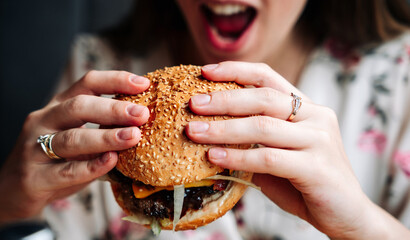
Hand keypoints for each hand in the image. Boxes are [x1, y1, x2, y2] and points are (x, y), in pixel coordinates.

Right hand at [0, 70, 149, 233]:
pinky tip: (111, 161)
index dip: (115, 80)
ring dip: (105, 137)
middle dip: (113, 109)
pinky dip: (91, 166)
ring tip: (133, 137)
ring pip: (72, 138)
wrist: (15, 192)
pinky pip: (65, 171)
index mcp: (58, 106)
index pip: (87, 83)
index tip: (144, 84)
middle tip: (142, 114)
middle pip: (78, 107)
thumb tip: (143, 123)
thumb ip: (102, 128)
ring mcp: (35, 148)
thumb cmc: (56, 161)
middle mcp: (44, 121)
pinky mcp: (34, 177)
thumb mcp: (77, 138)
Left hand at [186, 61, 409, 238]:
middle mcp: (316, 117)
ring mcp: (319, 140)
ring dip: (223, 129)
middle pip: (263, 98)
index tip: (206, 72)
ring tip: (194, 132)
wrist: (346, 215)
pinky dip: (237, 157)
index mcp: (307, 108)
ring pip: (263, 126)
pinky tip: (214, 158)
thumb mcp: (279, 154)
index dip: (236, 71)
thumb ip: (255, 140)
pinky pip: (268, 157)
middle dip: (223, 99)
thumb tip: (210, 130)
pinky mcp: (317, 167)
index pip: (269, 77)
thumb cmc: (306, 183)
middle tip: (193, 104)